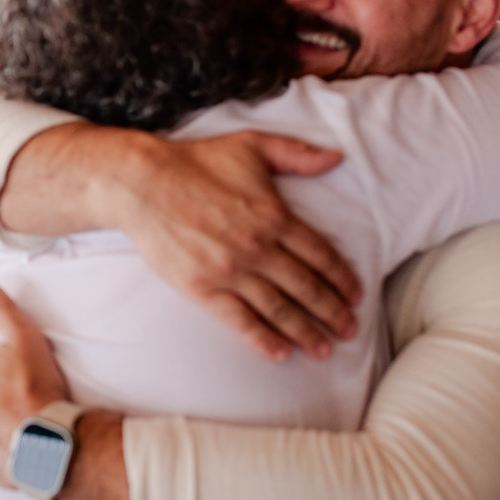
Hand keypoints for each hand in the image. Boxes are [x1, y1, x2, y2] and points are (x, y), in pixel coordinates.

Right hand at [107, 130, 360, 360]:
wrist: (143, 183)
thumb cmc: (197, 162)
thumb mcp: (252, 146)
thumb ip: (297, 154)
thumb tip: (337, 158)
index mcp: (275, 216)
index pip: (320, 254)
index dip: (342, 278)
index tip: (355, 295)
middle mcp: (258, 248)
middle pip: (306, 287)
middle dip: (332, 312)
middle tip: (350, 330)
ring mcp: (231, 271)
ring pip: (279, 309)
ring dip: (306, 332)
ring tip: (324, 350)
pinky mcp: (203, 288)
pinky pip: (240, 320)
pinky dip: (263, 339)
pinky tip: (281, 353)